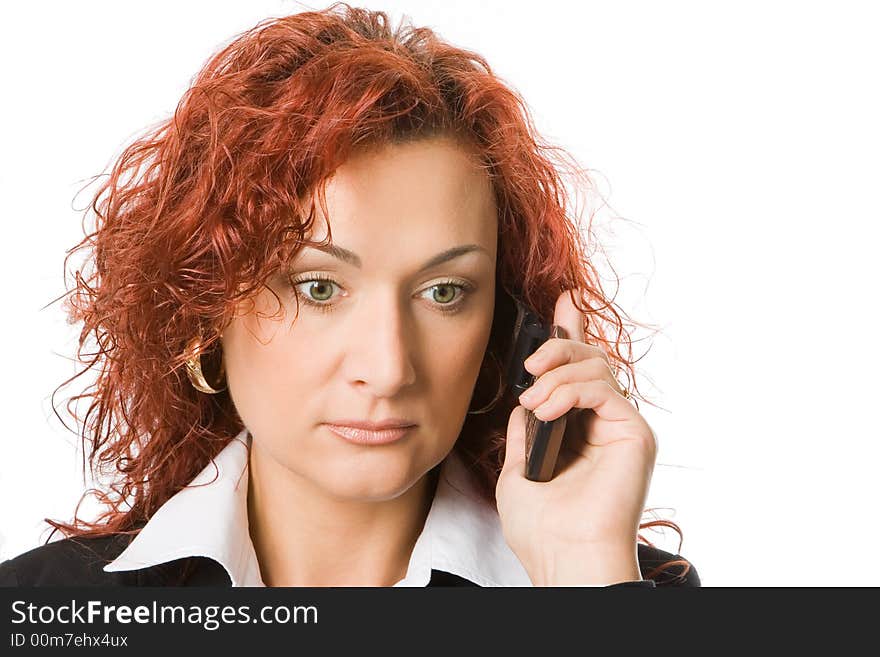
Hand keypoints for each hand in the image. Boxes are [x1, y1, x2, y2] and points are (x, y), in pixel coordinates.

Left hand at [494, 289, 656, 585]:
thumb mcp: (520, 469)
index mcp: (580, 429)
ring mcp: (621, 426)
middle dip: (558, 346)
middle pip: (588, 358)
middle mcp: (605, 424)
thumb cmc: (542, 526)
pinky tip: (546, 410)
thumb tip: (527, 399)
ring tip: (533, 401)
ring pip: (595, 366)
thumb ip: (526, 430)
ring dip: (557, 373)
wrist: (564, 556)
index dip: (572, 333)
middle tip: (531, 365)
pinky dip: (569, 390)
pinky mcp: (634, 432)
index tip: (563, 302)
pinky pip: (601, 387)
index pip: (579, 371)